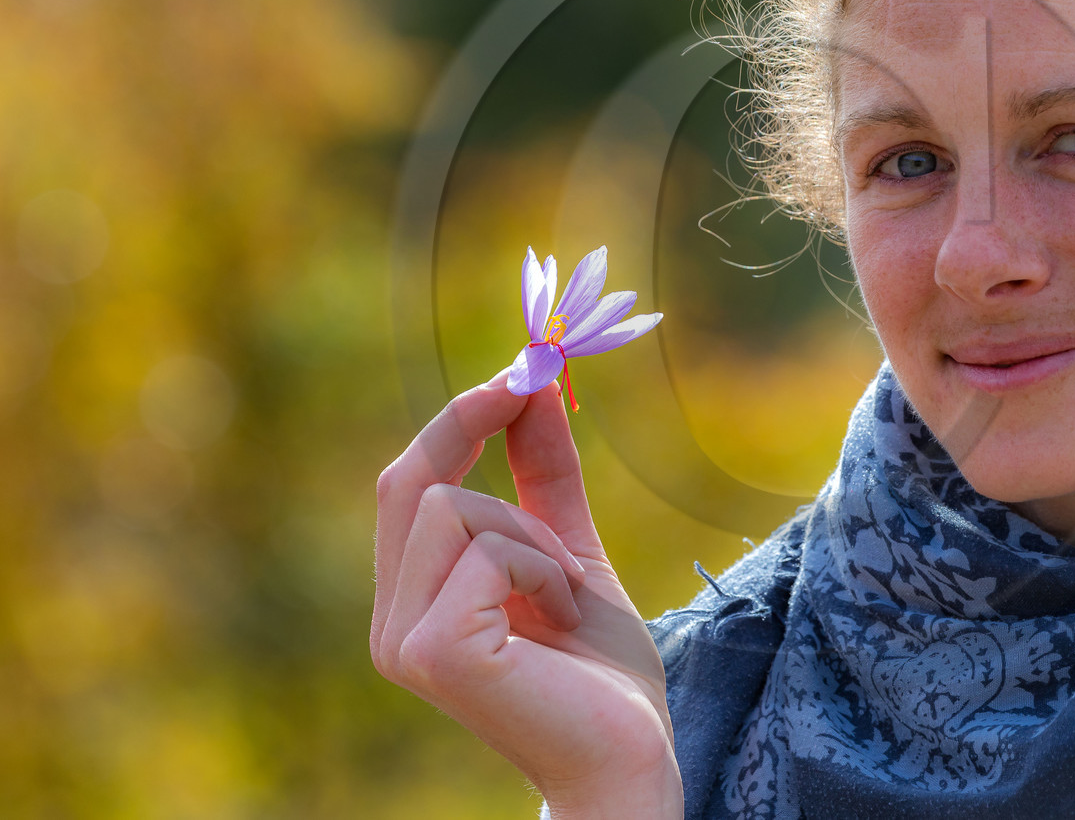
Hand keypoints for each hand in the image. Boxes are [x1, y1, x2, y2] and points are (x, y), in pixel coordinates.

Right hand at [371, 371, 682, 816]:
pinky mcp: (436, 652)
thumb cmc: (601, 671)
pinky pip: (487, 550)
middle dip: (476, 425)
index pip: (407, 486)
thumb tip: (532, 382)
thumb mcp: (570, 550)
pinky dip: (541, 567)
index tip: (518, 371)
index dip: (455, 418)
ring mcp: (405, 643)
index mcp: (413, 603)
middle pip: (410, 481)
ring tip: (564, 590)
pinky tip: (561, 615)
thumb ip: (542, 475)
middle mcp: (391, 625)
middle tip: (533, 385)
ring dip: (532, 534)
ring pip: (454, 506)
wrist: (631, 757)